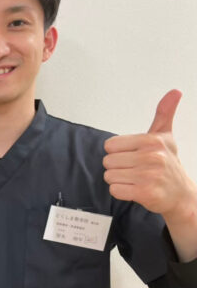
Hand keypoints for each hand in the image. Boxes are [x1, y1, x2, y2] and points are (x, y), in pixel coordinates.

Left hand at [103, 89, 192, 216]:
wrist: (181, 195)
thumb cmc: (168, 165)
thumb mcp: (165, 137)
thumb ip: (164, 113)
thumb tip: (174, 91)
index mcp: (151, 141)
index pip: (110, 145)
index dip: (118, 152)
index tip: (133, 155)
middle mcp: (151, 157)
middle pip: (107, 161)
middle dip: (117, 167)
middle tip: (135, 170)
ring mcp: (148, 176)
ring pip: (109, 176)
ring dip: (119, 180)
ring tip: (135, 179)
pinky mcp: (145, 193)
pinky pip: (114, 190)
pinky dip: (121, 192)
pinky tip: (135, 190)